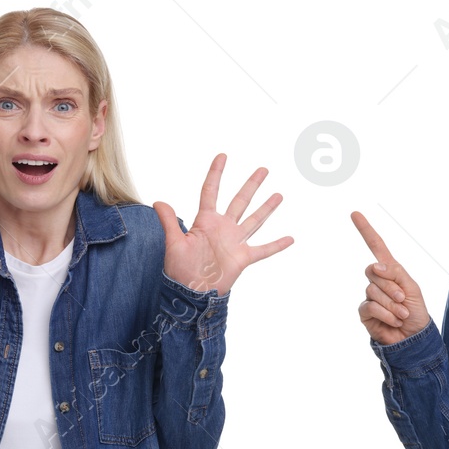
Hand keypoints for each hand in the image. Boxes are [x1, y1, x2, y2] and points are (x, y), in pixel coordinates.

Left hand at [155, 154, 291, 295]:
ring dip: (267, 207)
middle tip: (263, 169)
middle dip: (251, 185)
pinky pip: (263, 249)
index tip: (223, 156)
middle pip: (240, 201)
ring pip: (255, 220)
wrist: (191, 293)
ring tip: (279, 195)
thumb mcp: (173, 244)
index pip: (211, 191)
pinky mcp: (243, 257)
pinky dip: (276, 244)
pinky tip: (290, 238)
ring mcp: (235, 242)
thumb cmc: (179, 270)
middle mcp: (223, 227)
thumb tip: (158, 202)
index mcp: (206, 221)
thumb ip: (169, 222)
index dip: (216, 173)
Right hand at [352, 211, 430, 345]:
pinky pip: (370, 307)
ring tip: (401, 313)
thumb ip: (395, 273)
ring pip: (373, 290)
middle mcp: (377, 280)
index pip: (376, 246)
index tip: (355, 214)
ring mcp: (370, 296)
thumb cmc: (415, 311)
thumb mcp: (412, 287)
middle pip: (374, 271)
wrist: (414, 337)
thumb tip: (375, 265)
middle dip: (391, 286)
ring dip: (392, 304)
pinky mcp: (364, 312)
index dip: (366, 230)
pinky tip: (394, 321)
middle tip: (403, 299)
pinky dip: (386, 314)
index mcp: (390, 270)